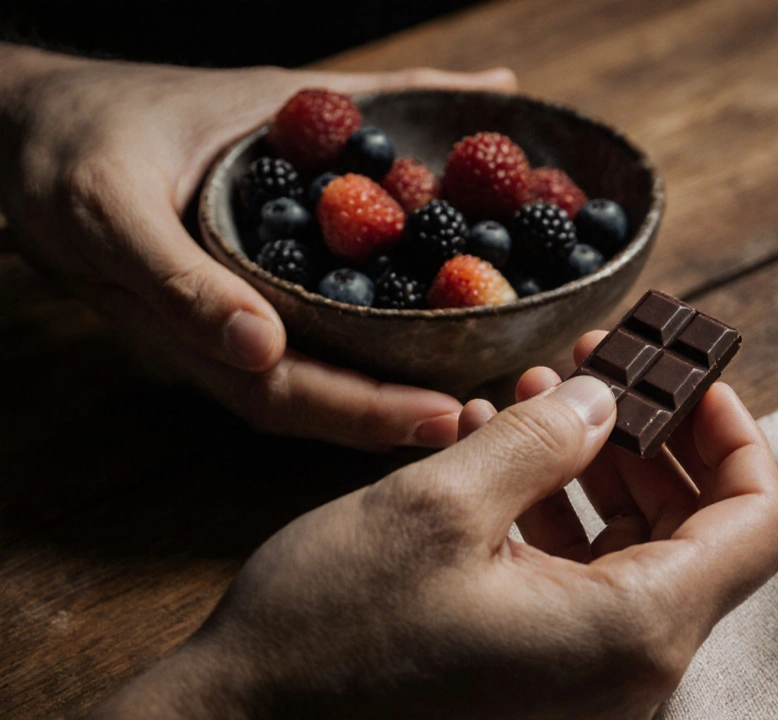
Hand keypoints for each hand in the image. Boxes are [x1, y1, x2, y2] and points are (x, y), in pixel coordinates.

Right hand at [0, 44, 516, 448]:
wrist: (44, 120)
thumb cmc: (74, 147)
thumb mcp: (109, 199)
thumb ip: (182, 279)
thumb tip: (260, 347)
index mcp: (180, 328)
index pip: (279, 393)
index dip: (360, 410)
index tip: (438, 412)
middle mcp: (213, 338)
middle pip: (312, 398)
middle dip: (392, 414)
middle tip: (476, 416)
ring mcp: (231, 314)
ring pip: (315, 369)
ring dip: (389, 386)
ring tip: (467, 394)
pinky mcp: (250, 282)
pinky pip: (314, 319)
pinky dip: (374, 328)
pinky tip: (431, 329)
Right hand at [86, 336, 777, 719]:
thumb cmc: (330, 638)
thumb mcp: (439, 506)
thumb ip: (544, 441)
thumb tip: (607, 398)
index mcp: (632, 634)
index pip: (756, 524)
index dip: (733, 435)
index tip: (683, 373)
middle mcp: (629, 675)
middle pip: (698, 534)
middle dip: (652, 436)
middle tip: (597, 366)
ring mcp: (586, 689)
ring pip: (635, 555)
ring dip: (597, 467)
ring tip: (535, 397)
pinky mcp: (541, 688)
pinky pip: (582, 587)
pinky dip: (557, 517)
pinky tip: (501, 455)